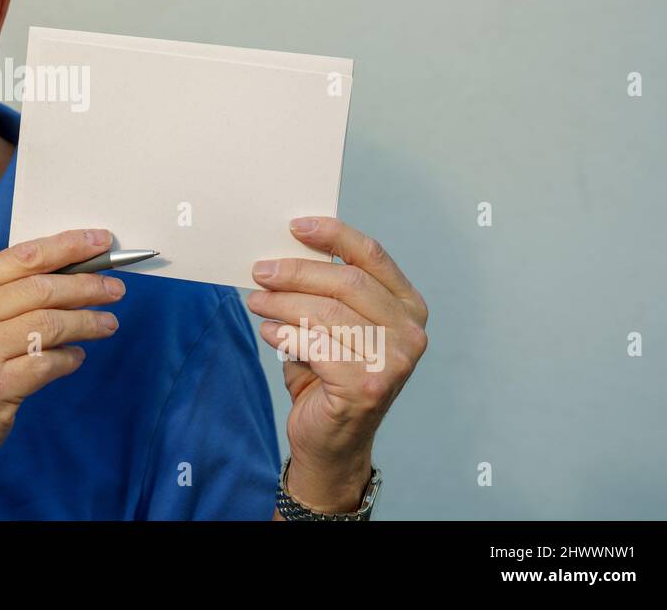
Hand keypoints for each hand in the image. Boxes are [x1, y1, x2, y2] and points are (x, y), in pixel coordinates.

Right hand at [0, 228, 124, 472]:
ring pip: (50, 325)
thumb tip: (74, 271)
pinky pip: (48, 364)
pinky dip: (70, 358)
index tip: (102, 242)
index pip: (24, 256)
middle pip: (42, 289)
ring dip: (88, 323)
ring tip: (108, 324)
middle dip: (88, 286)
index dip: (69, 246)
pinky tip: (77, 357)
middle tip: (115, 290)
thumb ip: (9, 292)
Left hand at [246, 216, 428, 510]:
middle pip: (346, 282)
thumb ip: (324, 291)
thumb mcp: (333, 324)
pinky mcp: (366, 385)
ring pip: (326, 313)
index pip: (371, 256)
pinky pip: (315, 345)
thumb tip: (282, 252)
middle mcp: (409, 332)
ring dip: (283, 303)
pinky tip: (270, 334)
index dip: (333, 235)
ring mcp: (393, 361)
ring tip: (257, 302)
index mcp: (407, 306)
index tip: (295, 225)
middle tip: (260, 271)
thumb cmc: (329, 374)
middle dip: (296, 272)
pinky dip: (285, 335)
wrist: (332, 441)